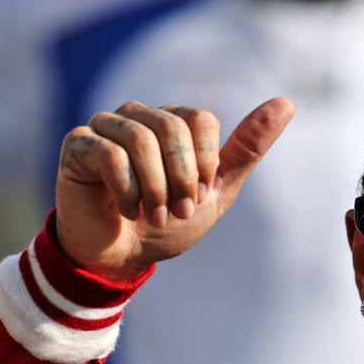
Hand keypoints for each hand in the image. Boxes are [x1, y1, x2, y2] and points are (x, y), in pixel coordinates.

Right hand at [55, 97, 293, 280]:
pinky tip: (123, 210)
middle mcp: (137, 115)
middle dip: (182, 179)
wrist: (120, 259)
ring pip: (141, 140)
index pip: (201, 118)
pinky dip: (125, 191)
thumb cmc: (165, 224)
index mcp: (171, 121)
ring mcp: (104, 126)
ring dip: (154, 190)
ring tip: (151, 217)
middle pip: (172, 127)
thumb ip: (247, 149)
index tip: (198, 198)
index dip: (205, 164)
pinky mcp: (77, 145)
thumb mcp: (216, 191)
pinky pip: (109, 156)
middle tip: (176, 212)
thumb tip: (285, 103)